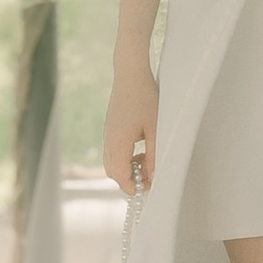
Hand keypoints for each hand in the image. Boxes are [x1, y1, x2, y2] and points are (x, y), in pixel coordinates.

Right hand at [103, 66, 157, 197]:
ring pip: (112, 162)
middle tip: (149, 176)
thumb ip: (153, 155)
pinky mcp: (110, 128)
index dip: (133, 187)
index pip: (120, 176)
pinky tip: (140, 148)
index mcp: (118, 143)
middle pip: (113, 172)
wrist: (130, 73)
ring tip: (147, 160)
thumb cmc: (145, 98)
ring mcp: (107, 134)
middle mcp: (108, 141)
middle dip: (129, 179)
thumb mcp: (155, 129)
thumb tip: (152, 177)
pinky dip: (124, 157)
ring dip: (127, 168)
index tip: (147, 188)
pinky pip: (113, 151)